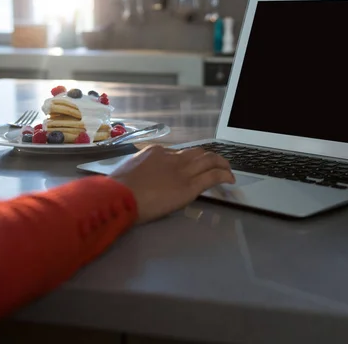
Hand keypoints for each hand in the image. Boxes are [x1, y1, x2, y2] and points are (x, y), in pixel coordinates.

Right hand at [110, 145, 234, 223]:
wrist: (120, 195)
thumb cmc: (118, 188)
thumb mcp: (128, 171)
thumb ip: (141, 171)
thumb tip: (144, 178)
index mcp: (156, 152)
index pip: (178, 153)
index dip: (187, 160)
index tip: (189, 167)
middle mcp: (173, 158)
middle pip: (197, 153)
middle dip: (209, 157)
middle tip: (216, 163)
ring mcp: (183, 171)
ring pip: (209, 160)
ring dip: (221, 163)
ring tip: (228, 169)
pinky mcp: (190, 186)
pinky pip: (213, 176)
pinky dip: (224, 175)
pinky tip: (230, 179)